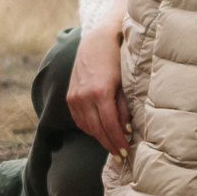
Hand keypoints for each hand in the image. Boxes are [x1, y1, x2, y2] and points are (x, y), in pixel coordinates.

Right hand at [67, 0, 133, 157]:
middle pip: (97, 130)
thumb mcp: (125, 83)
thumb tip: (126, 130)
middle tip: (120, 155)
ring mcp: (74, 96)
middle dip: (109, 144)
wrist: (97, 39)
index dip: (117, 141)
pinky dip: (89, 127)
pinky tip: (99, 131)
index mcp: (100, 92)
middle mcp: (83, 96)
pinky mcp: (69, 95)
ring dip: (99, 138)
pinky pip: (78, 119)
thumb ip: (124, 107)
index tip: (125, 152)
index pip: (109, 125)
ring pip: (86, 126)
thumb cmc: (117, 59)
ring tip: (112, 145)